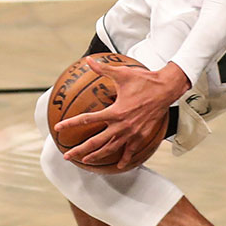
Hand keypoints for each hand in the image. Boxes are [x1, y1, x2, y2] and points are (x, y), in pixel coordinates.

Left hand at [55, 56, 188, 169]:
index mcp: (114, 111)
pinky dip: (124, 159)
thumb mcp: (122, 73)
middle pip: (96, 142)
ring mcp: (132, 133)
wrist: (166, 89)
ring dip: (97, 156)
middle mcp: (121, 125)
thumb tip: (88, 60)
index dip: (71, 124)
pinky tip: (118, 166)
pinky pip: (130, 151)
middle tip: (67, 156)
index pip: (87, 119)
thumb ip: (103, 69)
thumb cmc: (144, 80)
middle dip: (80, 150)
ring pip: (111, 149)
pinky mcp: (141, 136)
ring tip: (86, 161)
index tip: (59, 129)